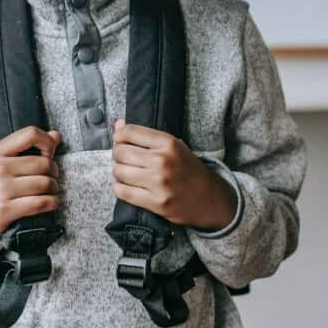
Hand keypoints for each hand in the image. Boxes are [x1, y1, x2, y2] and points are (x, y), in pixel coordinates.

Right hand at [0, 126, 61, 232]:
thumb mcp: (5, 159)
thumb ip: (30, 145)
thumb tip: (56, 135)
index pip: (31, 134)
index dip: (47, 142)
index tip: (48, 154)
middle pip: (44, 163)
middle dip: (53, 171)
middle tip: (50, 176)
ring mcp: (1, 189)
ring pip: (45, 184)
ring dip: (54, 188)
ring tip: (49, 190)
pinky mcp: (6, 209)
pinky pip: (41, 203)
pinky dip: (52, 202)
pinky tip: (50, 202)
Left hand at [110, 119, 236, 231]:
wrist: (209, 197)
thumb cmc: (188, 169)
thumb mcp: (173, 145)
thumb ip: (145, 135)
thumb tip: (118, 124)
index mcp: (168, 143)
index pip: (130, 132)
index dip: (119, 136)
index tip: (120, 140)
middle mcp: (162, 161)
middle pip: (121, 153)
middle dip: (117, 155)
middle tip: (123, 158)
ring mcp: (159, 183)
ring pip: (119, 172)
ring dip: (118, 171)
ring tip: (126, 172)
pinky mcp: (156, 203)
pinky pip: (124, 193)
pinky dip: (119, 188)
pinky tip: (124, 185)